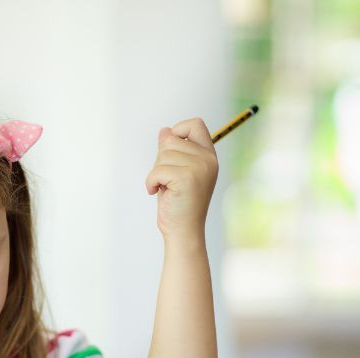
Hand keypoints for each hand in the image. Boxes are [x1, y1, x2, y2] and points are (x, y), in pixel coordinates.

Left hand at [145, 118, 218, 239]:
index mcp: (208, 156)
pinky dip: (151, 182)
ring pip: (162, 155)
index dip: (178, 131)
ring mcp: (199, 168)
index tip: (170, 150)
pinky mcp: (187, 178)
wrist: (183, 231)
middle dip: (161, 159)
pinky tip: (156, 192)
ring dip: (156, 173)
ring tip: (165, 188)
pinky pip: (157, 170)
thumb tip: (164, 130)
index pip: (195, 124)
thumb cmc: (177, 203)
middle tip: (167, 180)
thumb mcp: (174, 172)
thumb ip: (172, 151)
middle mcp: (207, 159)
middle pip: (171, 140)